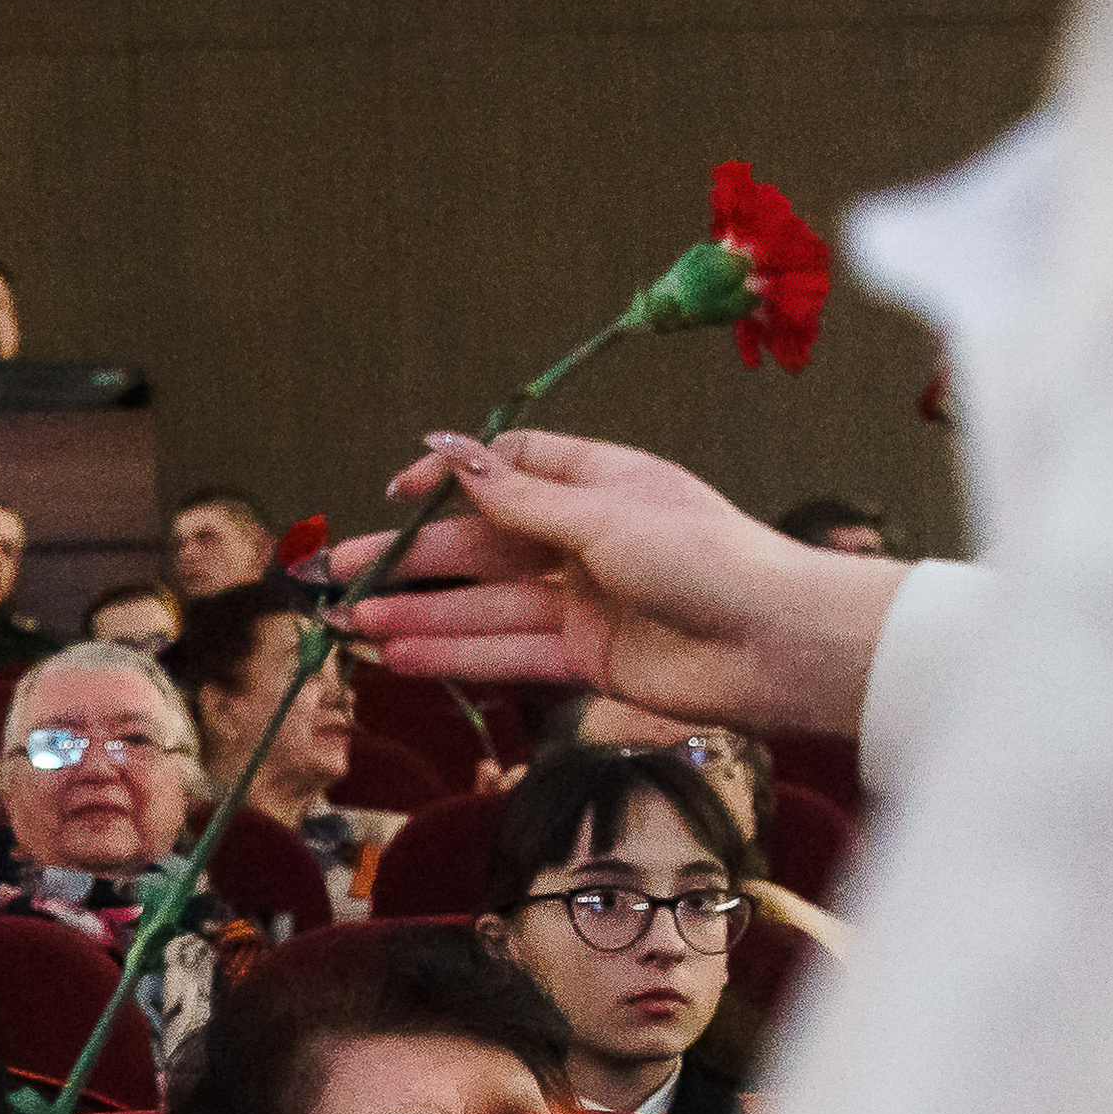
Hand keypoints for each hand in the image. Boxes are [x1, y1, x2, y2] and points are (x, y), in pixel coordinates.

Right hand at [331, 429, 905, 738]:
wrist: (776, 643)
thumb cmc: (705, 559)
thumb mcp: (604, 515)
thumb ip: (518, 498)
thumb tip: (450, 454)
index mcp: (599, 481)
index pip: (509, 469)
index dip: (452, 480)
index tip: (398, 495)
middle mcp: (585, 538)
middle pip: (481, 546)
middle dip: (410, 562)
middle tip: (336, 576)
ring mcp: (584, 601)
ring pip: (485, 606)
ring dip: (418, 616)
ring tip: (349, 628)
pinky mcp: (588, 659)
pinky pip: (509, 653)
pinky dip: (456, 656)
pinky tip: (400, 658)